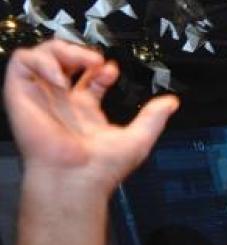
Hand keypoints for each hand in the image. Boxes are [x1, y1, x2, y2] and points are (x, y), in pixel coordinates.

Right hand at [3, 41, 177, 189]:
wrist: (76, 180)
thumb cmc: (102, 169)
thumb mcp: (138, 139)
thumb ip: (153, 118)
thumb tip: (172, 102)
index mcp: (84, 111)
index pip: (87, 77)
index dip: (98, 67)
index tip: (112, 70)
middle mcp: (62, 102)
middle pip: (63, 61)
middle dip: (79, 52)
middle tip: (97, 60)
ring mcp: (41, 96)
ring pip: (42, 56)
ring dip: (62, 51)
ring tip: (83, 62)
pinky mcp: (21, 94)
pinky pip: (22, 61)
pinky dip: (41, 61)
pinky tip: (61, 79)